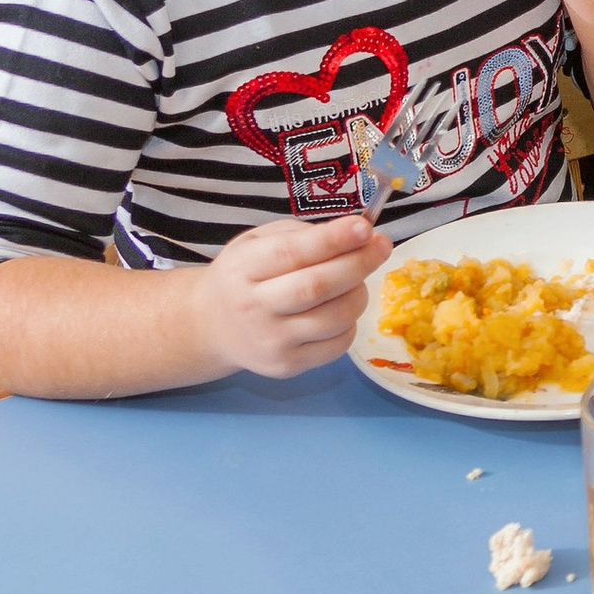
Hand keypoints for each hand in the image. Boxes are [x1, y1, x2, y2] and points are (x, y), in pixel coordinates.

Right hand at [186, 215, 394, 379]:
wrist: (212, 326)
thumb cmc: (246, 274)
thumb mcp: (258, 241)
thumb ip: (302, 234)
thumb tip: (357, 233)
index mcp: (243, 268)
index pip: (291, 253)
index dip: (332, 239)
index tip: (365, 227)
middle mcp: (252, 308)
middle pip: (316, 287)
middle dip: (359, 263)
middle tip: (382, 245)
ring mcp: (270, 342)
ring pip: (335, 317)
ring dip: (359, 292)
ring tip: (356, 279)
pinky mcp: (287, 366)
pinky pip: (338, 343)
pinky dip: (351, 321)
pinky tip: (341, 307)